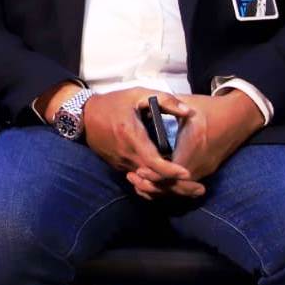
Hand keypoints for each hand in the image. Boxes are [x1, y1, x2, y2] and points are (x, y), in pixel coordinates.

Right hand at [82, 88, 204, 199]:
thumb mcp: (139, 94)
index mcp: (131, 136)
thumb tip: (189, 112)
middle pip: (153, 179)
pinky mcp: (118, 166)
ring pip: (146, 181)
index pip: (153, 161)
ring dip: (167, 187)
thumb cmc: (114, 103)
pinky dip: (154, 183)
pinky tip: (170, 183)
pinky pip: (138, 178)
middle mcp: (126, 154)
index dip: (170, 171)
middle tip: (200, 190)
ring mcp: (120, 163)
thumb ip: (165, 100)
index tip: (188, 174)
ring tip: (190, 189)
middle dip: (177, 186)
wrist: (84, 115)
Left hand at [130, 91, 264, 198]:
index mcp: (193, 143)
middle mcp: (200, 161)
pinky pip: (185, 184)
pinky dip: (170, 185)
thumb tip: (142, 109)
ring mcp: (205, 169)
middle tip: (132, 176)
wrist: (239, 116)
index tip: (137, 168)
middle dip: (152, 184)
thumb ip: (165, 107)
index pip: (171, 169)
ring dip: (159, 186)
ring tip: (138, 180)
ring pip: (179, 188)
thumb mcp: (187, 104)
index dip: (153, 173)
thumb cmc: (210, 108)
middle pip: (173, 184)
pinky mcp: (206, 171)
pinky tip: (154, 181)